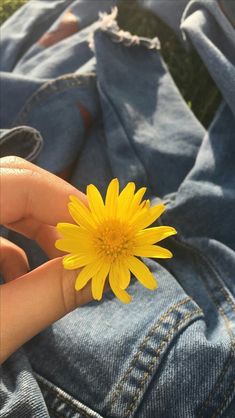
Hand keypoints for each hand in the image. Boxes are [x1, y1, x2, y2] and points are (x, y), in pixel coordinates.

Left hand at [0, 156, 91, 363]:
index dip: (66, 201)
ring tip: (60, 263)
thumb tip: (102, 275)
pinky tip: (19, 279)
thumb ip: (50, 296)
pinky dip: (8, 248)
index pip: (18, 181)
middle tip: (85, 244)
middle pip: (9, 181)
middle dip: (54, 213)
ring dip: (35, 230)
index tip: (101, 230)